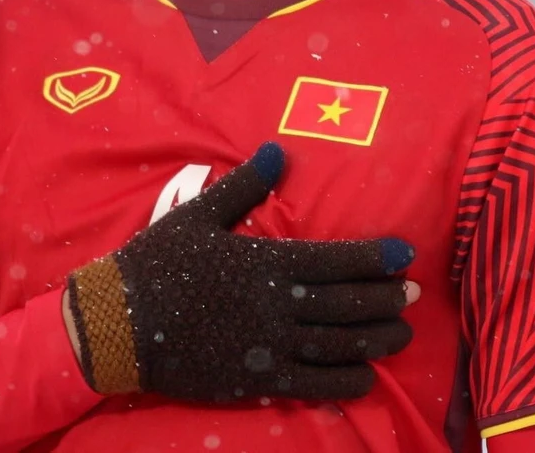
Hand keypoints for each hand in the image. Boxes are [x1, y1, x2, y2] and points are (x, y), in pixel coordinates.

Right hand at [66, 141, 417, 402]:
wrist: (119, 321)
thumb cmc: (159, 261)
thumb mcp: (198, 213)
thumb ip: (244, 185)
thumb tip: (276, 150)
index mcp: (264, 261)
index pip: (336, 258)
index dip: (376, 257)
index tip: (406, 253)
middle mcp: (275, 305)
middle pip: (346, 304)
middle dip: (386, 298)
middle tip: (415, 294)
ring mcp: (267, 346)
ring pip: (337, 345)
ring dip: (376, 339)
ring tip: (403, 333)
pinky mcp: (255, 379)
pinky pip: (312, 384)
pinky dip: (345, 381)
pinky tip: (366, 376)